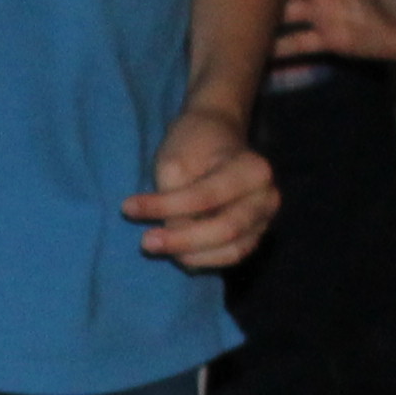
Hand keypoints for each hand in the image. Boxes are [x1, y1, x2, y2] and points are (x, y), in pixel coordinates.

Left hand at [128, 109, 276, 269]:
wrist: (218, 136)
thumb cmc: (194, 145)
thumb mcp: (175, 163)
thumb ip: (174, 199)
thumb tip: (172, 237)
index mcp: (253, 170)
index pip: (205, 196)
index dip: (166, 207)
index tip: (127, 207)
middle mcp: (268, 197)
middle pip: (225, 230)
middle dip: (182, 240)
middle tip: (145, 242)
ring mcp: (266, 219)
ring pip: (230, 251)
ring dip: (191, 254)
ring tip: (157, 246)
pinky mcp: (255, 235)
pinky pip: (230, 256)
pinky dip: (203, 258)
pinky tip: (176, 252)